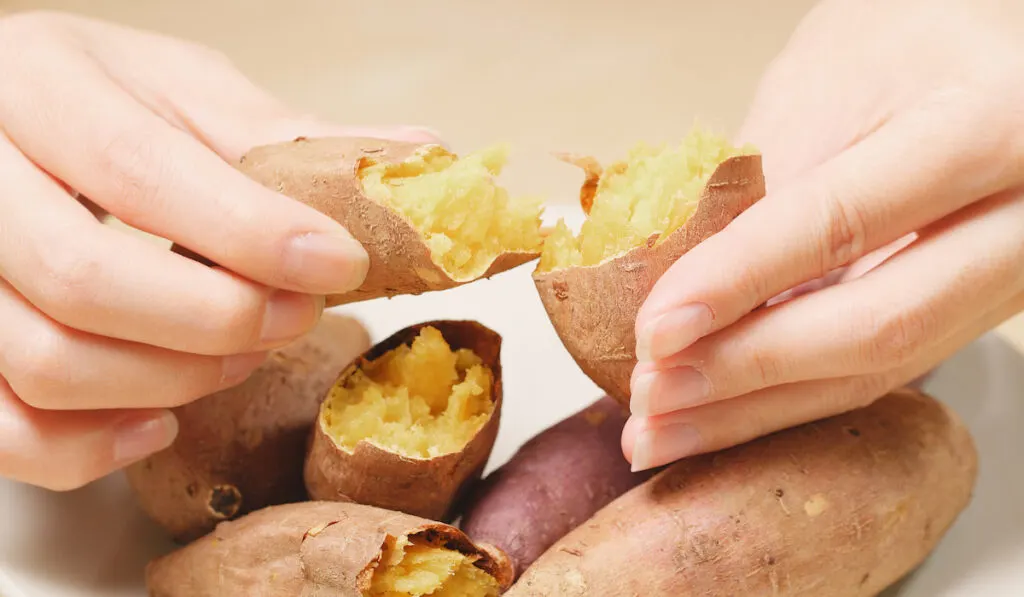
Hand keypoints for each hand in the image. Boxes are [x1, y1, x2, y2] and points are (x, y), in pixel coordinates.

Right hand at [0, 11, 438, 489]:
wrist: (2, 116)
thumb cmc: (94, 102)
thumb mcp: (181, 91)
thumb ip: (285, 134)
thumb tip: (417, 157)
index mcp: (37, 87)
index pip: (139, 171)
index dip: (249, 232)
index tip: (337, 263)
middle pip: (84, 279)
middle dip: (217, 318)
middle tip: (296, 317)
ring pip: (44, 362)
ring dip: (171, 379)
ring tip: (243, 357)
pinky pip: (2, 431)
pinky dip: (88, 448)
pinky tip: (160, 424)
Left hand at [624, 0, 1023, 470]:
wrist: (993, 61)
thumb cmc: (910, 43)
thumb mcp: (831, 73)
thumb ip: (765, 176)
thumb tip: (676, 284)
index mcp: (992, 128)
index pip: (841, 221)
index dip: (739, 281)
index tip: (656, 326)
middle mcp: (1019, 223)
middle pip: (878, 324)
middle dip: (746, 371)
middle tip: (650, 392)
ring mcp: (1004, 279)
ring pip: (878, 368)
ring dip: (756, 410)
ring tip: (661, 430)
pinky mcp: (969, 311)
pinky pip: (878, 370)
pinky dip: (789, 398)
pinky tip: (719, 415)